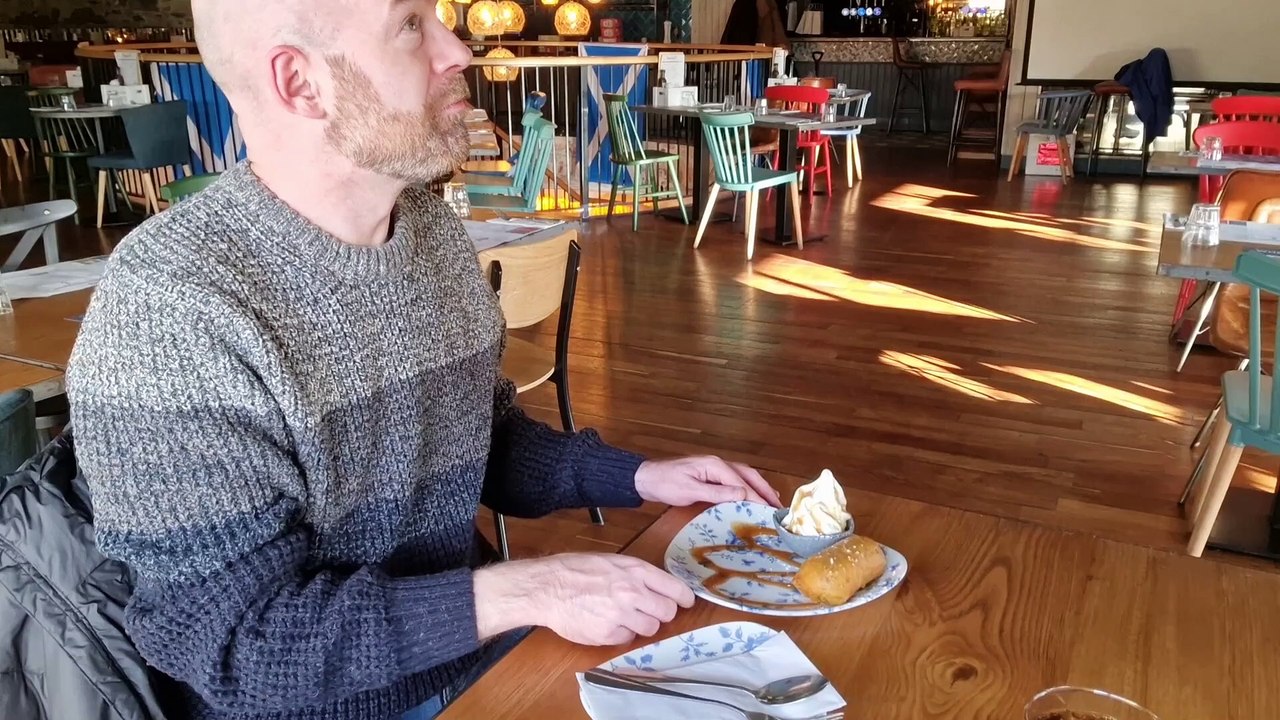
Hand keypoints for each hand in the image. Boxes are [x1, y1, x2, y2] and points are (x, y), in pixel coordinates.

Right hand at [473, 553, 694, 644]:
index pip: (674, 588)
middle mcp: (632, 592)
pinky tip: (606, 622)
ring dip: (641, 624)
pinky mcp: (608, 635)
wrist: (547, 587)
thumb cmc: (576, 569)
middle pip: (667, 612)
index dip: (683, 597)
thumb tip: (660, 588)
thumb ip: (637, 574)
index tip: (685, 602)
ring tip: (622, 616)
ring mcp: (621, 615)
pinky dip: (621, 634)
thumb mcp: (611, 561)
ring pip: (650, 628)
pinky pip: (627, 639)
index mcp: (635, 570)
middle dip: (660, 612)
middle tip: (647, 610)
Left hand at [634, 456, 782, 507]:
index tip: (770, 511)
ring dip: (759, 487)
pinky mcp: (711, 474)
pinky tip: (752, 495)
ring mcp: (715, 467)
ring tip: (773, 501)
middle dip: (765, 489)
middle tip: (779, 506)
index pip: (742, 483)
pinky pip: (735, 479)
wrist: (647, 478)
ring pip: (744, 475)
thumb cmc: (665, 484)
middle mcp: (718, 463)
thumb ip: (717, 493)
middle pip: (749, 475)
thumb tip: (743, 495)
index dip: (757, 497)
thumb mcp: (690, 491)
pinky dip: (748, 486)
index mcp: (715, 465)